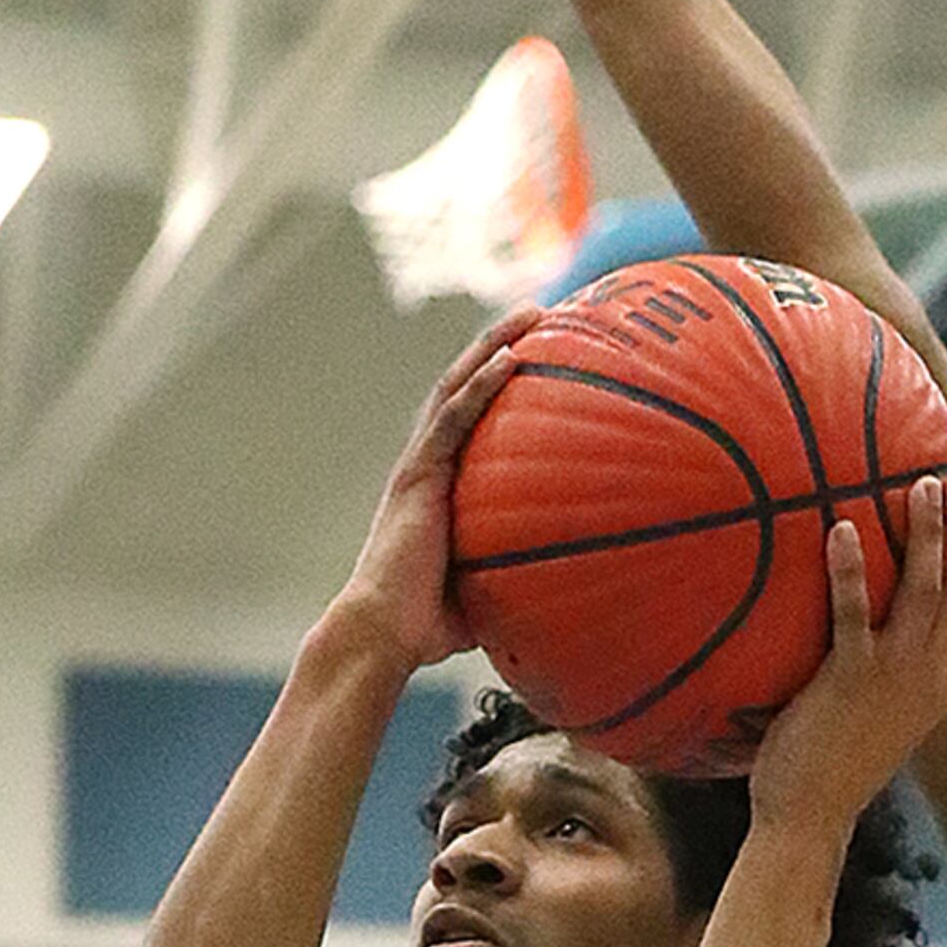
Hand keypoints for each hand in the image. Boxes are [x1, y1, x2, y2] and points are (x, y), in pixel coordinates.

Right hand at [331, 311, 542, 672]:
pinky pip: (454, 419)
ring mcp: (420, 466)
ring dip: (495, 345)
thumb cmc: (426, 626)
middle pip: (464, 385)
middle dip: (500, 344)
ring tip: (533, 313)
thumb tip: (565, 595)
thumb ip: (516, 578)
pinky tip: (510, 360)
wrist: (381, 633)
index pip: (469, 418)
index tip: (538, 355)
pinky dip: (482, 386)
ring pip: (458, 386)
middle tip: (541, 313)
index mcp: (437, 484)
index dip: (497, 382)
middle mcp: (426, 464)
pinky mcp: (418, 476)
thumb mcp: (485, 593)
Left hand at [746, 476, 946, 839]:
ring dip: (926, 535)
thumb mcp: (875, 718)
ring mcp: (892, 679)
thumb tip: (869, 638)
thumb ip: (884, 676)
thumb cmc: (831, 768)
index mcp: (937, 687)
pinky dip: (850, 569)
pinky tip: (841, 527)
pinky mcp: (848, 682)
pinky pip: (852, 615)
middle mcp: (927, 679)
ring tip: (919, 485)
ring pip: (922, 593)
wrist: (809, 819)